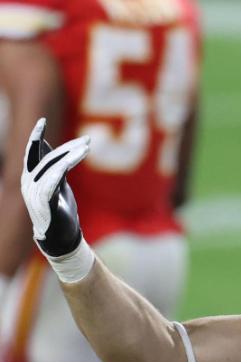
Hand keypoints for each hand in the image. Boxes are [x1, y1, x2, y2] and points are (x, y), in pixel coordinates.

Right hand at [21, 118, 89, 256]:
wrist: (61, 237)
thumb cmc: (61, 210)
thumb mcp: (59, 185)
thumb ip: (57, 168)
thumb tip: (59, 150)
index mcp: (31, 177)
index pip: (31, 153)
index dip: (36, 136)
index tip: (42, 120)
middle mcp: (29, 183)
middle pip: (46, 158)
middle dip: (67, 147)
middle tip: (87, 140)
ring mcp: (34, 193)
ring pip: (51, 167)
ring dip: (69, 156)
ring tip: (87, 149)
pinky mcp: (44, 203)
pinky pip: (51, 182)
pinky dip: (61, 169)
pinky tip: (72, 161)